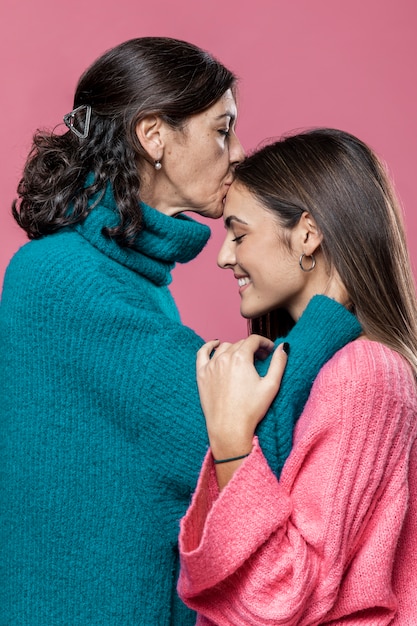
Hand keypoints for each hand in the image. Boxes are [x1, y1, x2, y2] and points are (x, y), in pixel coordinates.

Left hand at [196, 335, 287, 460]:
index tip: (270, 350)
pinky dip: (209, 346)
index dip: (264, 343)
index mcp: (241, 358)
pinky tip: (216, 344)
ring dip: (235, 348)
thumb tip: (284, 346)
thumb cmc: (251, 409)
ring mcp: (211, 366)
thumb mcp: (271, 385)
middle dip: (252, 348)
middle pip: (240, 343)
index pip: (254, 340)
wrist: (229, 428)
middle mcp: (224, 358)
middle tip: (261, 359)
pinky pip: (202, 353)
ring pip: (224, 347)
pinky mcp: (202, 375)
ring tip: (243, 358)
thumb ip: (279, 363)